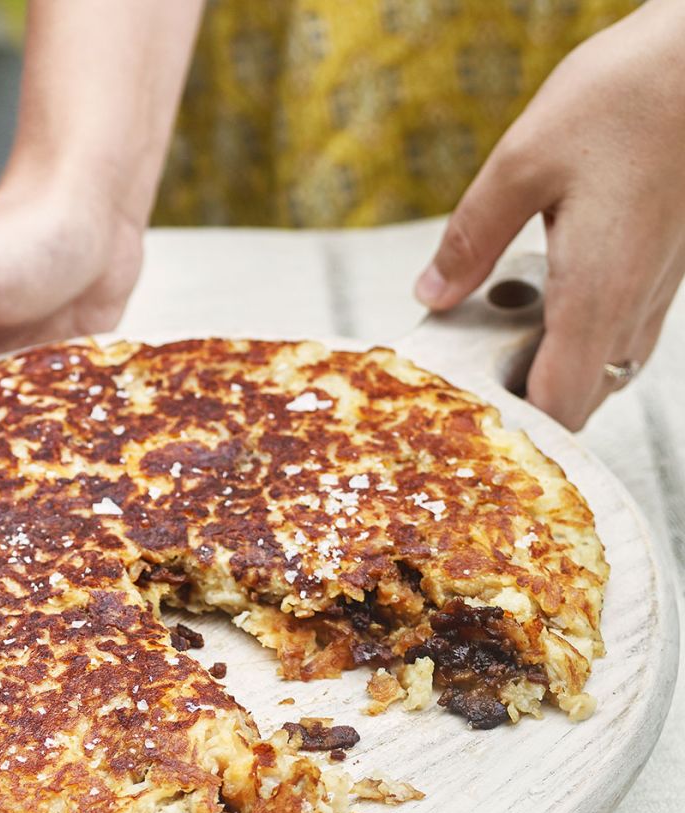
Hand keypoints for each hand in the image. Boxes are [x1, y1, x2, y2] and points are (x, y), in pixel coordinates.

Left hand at [414, 0, 684, 429]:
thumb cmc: (626, 98)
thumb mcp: (521, 162)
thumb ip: (471, 239)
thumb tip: (433, 294)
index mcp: (595, 296)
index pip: (559, 409)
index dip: (516, 433)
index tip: (468, 431)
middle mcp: (632, 308)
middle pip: (579, 401)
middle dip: (524, 406)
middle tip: (464, 383)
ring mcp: (654, 292)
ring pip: (601, 371)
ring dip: (549, 370)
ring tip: (491, 344)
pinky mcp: (661, 271)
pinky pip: (616, 333)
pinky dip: (574, 339)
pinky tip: (537, 303)